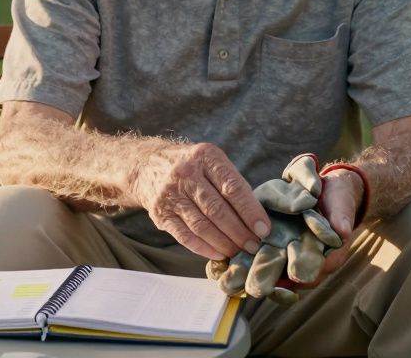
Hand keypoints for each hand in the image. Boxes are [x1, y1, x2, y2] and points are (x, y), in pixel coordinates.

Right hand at [129, 142, 269, 260]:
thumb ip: (232, 183)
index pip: (232, 188)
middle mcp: (185, 173)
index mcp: (205, 157)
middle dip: (239, 232)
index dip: (250, 211)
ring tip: (239, 252)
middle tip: (254, 247)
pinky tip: (218, 254)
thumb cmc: (191, 166)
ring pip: (202, 226)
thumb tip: (257, 219)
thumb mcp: (211, 161)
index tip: (264, 229)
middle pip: (217, 210)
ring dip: (224, 244)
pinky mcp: (160, 213)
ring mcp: (170, 194)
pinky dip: (204, 248)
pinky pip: (185, 236)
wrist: (147, 166)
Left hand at [205, 154, 357, 303]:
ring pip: (258, 269)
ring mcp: (276, 251)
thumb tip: (341, 231)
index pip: (310, 267)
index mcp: (319, 253)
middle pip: (280, 274)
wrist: (323, 190)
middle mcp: (295, 258)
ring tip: (226, 282)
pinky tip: (216, 266)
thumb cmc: (336, 199)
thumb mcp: (341, 202)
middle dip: (265, 280)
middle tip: (252, 287)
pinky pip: (244, 256)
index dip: (301, 270)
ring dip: (243, 276)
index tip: (293, 274)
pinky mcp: (259, 241)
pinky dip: (230, 262)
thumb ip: (341, 216)